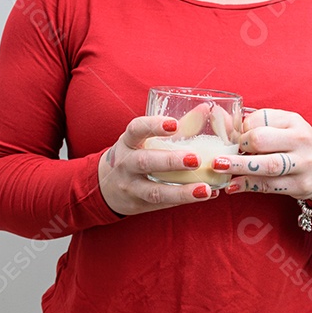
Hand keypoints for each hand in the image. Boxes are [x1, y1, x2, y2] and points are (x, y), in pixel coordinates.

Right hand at [98, 116, 219, 215]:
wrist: (106, 187)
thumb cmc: (134, 155)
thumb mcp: (144, 139)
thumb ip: (174, 127)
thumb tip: (205, 108)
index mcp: (128, 142)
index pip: (136, 130)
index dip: (153, 126)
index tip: (174, 124)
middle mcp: (125, 164)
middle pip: (145, 162)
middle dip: (170, 161)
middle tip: (196, 159)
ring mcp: (131, 187)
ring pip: (154, 191)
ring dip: (181, 192)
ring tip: (204, 189)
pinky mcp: (139, 204)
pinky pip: (163, 204)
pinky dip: (184, 200)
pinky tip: (205, 195)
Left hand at [215, 108, 311, 201]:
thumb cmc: (296, 147)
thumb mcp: (283, 129)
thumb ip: (255, 125)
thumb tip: (219, 119)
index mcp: (293, 121)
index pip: (261, 119)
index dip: (242, 128)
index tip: (232, 137)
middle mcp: (301, 140)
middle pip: (261, 140)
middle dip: (239, 146)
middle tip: (223, 152)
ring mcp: (303, 164)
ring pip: (266, 165)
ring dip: (239, 166)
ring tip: (219, 166)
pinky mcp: (300, 185)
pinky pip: (269, 185)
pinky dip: (248, 185)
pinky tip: (232, 186)